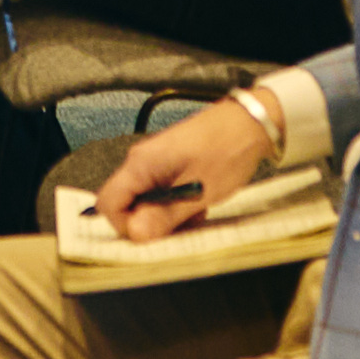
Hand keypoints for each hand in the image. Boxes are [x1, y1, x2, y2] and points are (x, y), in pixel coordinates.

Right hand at [89, 89, 277, 239]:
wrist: (251, 123)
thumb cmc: (226, 151)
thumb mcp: (197, 192)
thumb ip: (163, 215)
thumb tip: (134, 235)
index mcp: (141, 164)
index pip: (108, 203)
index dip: (125, 226)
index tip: (154, 236)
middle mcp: (141, 161)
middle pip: (126, 204)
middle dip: (149, 223)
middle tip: (181, 227)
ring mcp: (155, 162)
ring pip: (145, 201)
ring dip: (165, 216)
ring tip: (195, 213)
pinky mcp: (170, 164)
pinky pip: (160, 193)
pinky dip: (174, 205)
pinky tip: (198, 203)